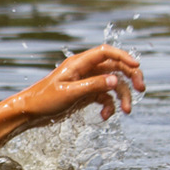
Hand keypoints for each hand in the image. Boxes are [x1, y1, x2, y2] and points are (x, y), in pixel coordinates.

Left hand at [10, 44, 144, 127]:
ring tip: (126, 111)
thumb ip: (93, 86)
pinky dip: (109, 106)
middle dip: (129, 77)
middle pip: (114, 67)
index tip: (137, 66)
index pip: (106, 52)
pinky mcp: (86, 94)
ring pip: (112, 84)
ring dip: (122, 96)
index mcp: (78, 63)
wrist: (28, 112)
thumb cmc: (43, 100)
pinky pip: (104, 97)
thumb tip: (116, 80)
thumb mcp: (70, 93)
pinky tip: (105, 116)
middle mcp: (84, 70)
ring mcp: (86, 82)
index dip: (123, 56)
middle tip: (141, 89)